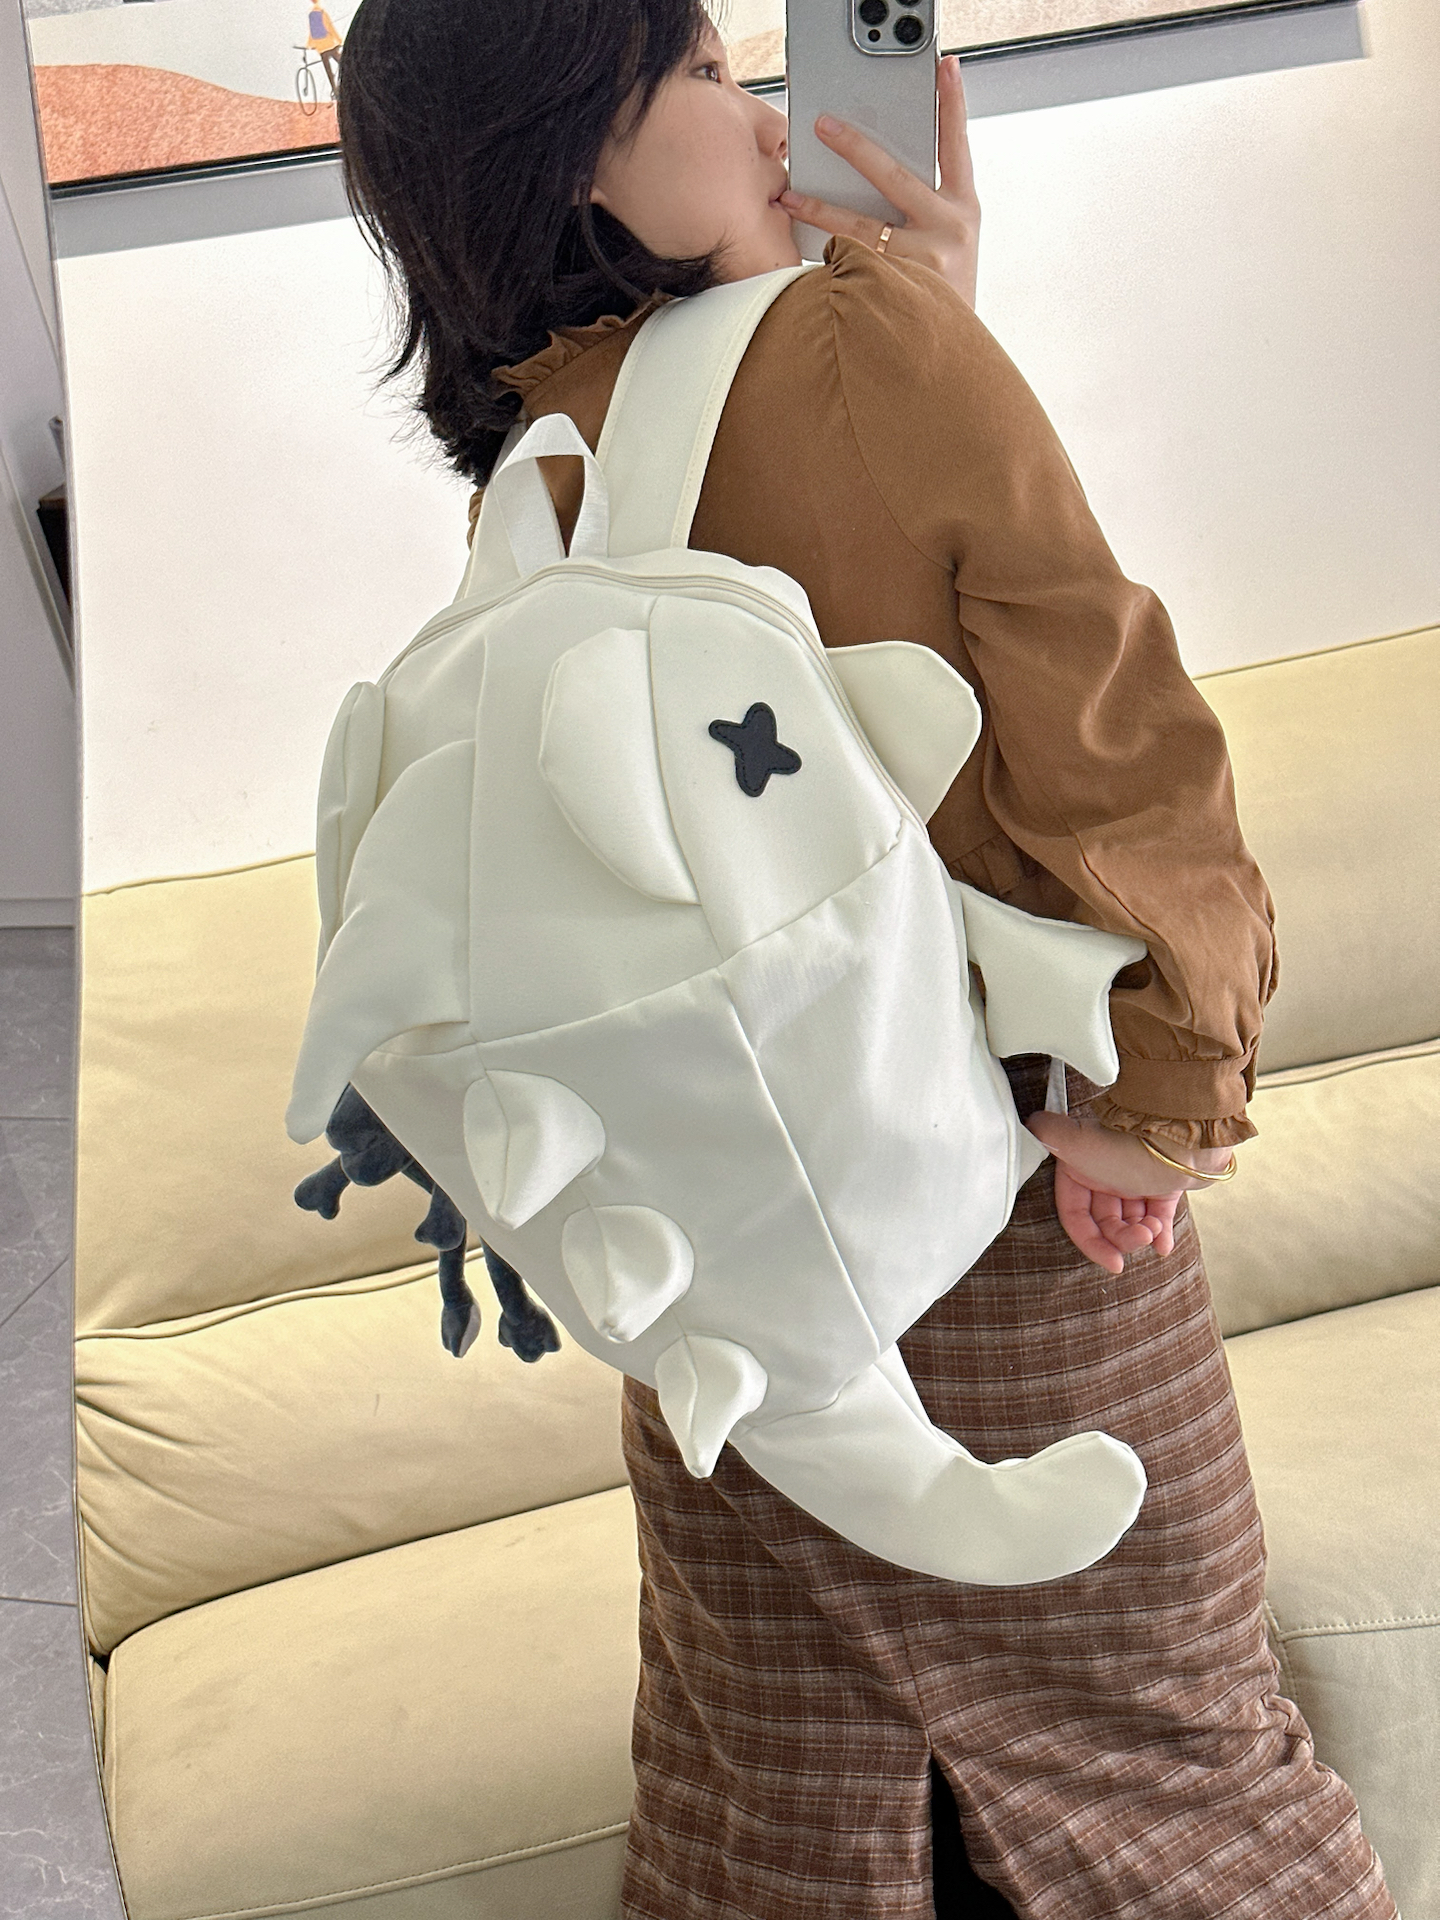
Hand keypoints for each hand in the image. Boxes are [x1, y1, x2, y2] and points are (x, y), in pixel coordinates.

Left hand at [778, 54, 979, 307]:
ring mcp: (924, 260)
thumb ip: (925, 209)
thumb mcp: (951, 245)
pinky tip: (808, 256)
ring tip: (791, 196)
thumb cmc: (944, 295)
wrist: (953, 361)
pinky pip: (852, 265)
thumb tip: (874, 174)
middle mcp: (949, 229)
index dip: (952, 102)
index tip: (944, 66)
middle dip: (854, 146)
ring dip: (820, 209)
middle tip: (822, 125)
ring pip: (861, 226)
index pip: (958, 144)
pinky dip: (829, 260)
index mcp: (965, 210)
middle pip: (893, 174)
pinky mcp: (899, 290)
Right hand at [1024, 1111, 1233, 1276]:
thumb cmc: (1124, 1142)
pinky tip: (1164, 1246)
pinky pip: (1160, 1215)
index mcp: (1080, 1168)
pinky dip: (1162, 1233)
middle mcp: (1105, 1176)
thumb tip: (1026, 1127)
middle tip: (1139, 1237)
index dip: (1090, 1241)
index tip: (1112, 1262)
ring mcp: (1136, 1180)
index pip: (1076, 1216)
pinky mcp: (1165, 1184)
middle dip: (1122, 1238)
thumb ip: (1044, 1134)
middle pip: (1105, 1222)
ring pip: (1132, 1221)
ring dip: (1142, 1234)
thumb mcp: (1074, 1140)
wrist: (1178, 1134)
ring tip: (1153, 1230)